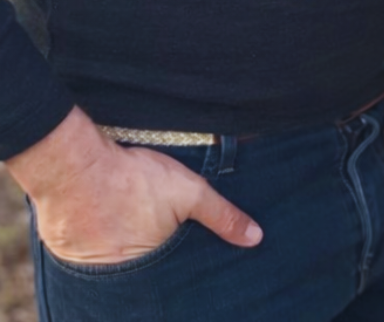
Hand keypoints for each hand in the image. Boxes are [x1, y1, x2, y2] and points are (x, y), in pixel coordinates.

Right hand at [8, 108, 261, 265]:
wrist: (75, 168)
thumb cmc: (135, 179)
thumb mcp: (189, 192)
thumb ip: (222, 216)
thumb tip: (256, 238)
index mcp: (150, 268)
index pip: (169, 276)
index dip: (176, 264)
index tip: (178, 250)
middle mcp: (118, 276)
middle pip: (141, 271)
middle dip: (149, 257)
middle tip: (149, 230)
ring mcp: (88, 267)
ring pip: (113, 262)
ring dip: (120, 247)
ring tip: (127, 222)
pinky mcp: (67, 251)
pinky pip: (85, 251)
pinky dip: (95, 239)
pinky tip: (102, 219)